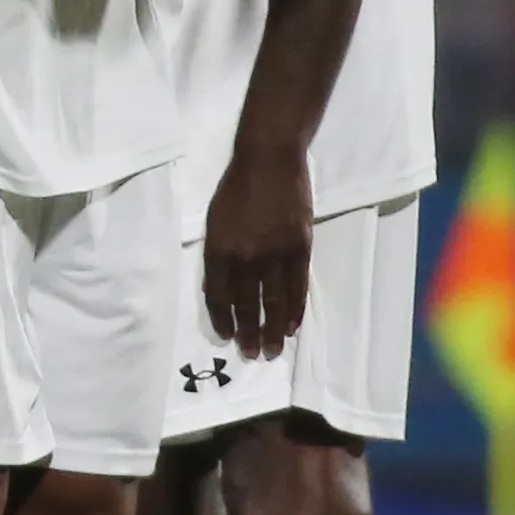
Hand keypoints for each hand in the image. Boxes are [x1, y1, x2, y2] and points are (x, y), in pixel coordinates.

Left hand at [204, 136, 316, 359]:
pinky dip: (294, 309)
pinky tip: (291, 325)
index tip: (226, 336)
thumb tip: (222, 287)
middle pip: (246, 305)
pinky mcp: (299, 248)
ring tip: (272, 350)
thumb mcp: (215, 221)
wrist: (268, 159)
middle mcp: (245, 257)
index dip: (222, 320)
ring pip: (274, 302)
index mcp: (219, 250)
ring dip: (272, 330)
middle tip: (251, 354)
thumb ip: (219, 254)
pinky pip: (297, 287)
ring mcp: (275, 254)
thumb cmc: (237, 187)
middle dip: (248, 333)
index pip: (218, 296)